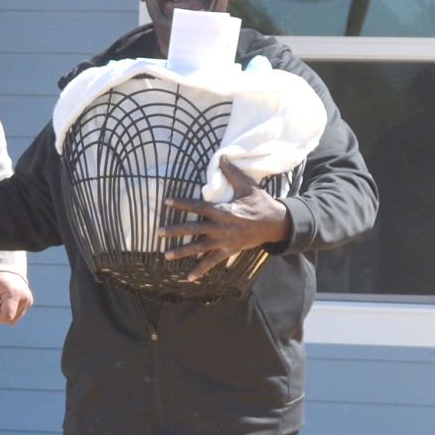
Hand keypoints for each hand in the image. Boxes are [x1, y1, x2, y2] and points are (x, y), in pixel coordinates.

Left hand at [0, 270, 32, 324]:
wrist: (6, 267)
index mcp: (14, 293)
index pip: (7, 316)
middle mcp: (25, 298)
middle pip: (10, 319)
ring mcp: (28, 301)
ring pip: (13, 319)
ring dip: (3, 314)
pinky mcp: (29, 302)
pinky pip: (16, 315)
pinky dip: (9, 311)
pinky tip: (5, 301)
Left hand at [160, 159, 292, 280]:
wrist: (276, 224)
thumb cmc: (260, 203)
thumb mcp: (248, 186)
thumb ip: (232, 173)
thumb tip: (222, 156)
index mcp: (223, 211)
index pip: (198, 206)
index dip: (182, 203)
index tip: (166, 201)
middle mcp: (220, 227)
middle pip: (193, 229)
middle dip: (175, 231)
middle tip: (158, 232)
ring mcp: (223, 241)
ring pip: (199, 247)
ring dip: (182, 252)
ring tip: (166, 256)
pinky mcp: (228, 251)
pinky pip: (212, 262)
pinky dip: (200, 270)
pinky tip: (188, 278)